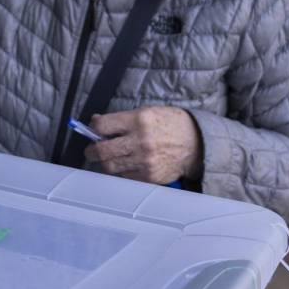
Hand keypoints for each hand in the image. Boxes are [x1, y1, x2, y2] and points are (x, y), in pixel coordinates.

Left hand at [83, 106, 200, 184]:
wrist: (196, 143)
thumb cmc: (171, 124)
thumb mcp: (147, 112)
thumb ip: (122, 119)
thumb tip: (97, 123)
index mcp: (139, 120)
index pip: (102, 126)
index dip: (93, 128)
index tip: (93, 130)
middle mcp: (140, 141)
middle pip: (102, 151)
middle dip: (92, 152)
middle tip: (91, 151)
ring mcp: (144, 161)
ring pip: (111, 167)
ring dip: (106, 162)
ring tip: (109, 158)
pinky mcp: (149, 176)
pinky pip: (125, 176)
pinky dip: (122, 171)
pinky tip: (127, 164)